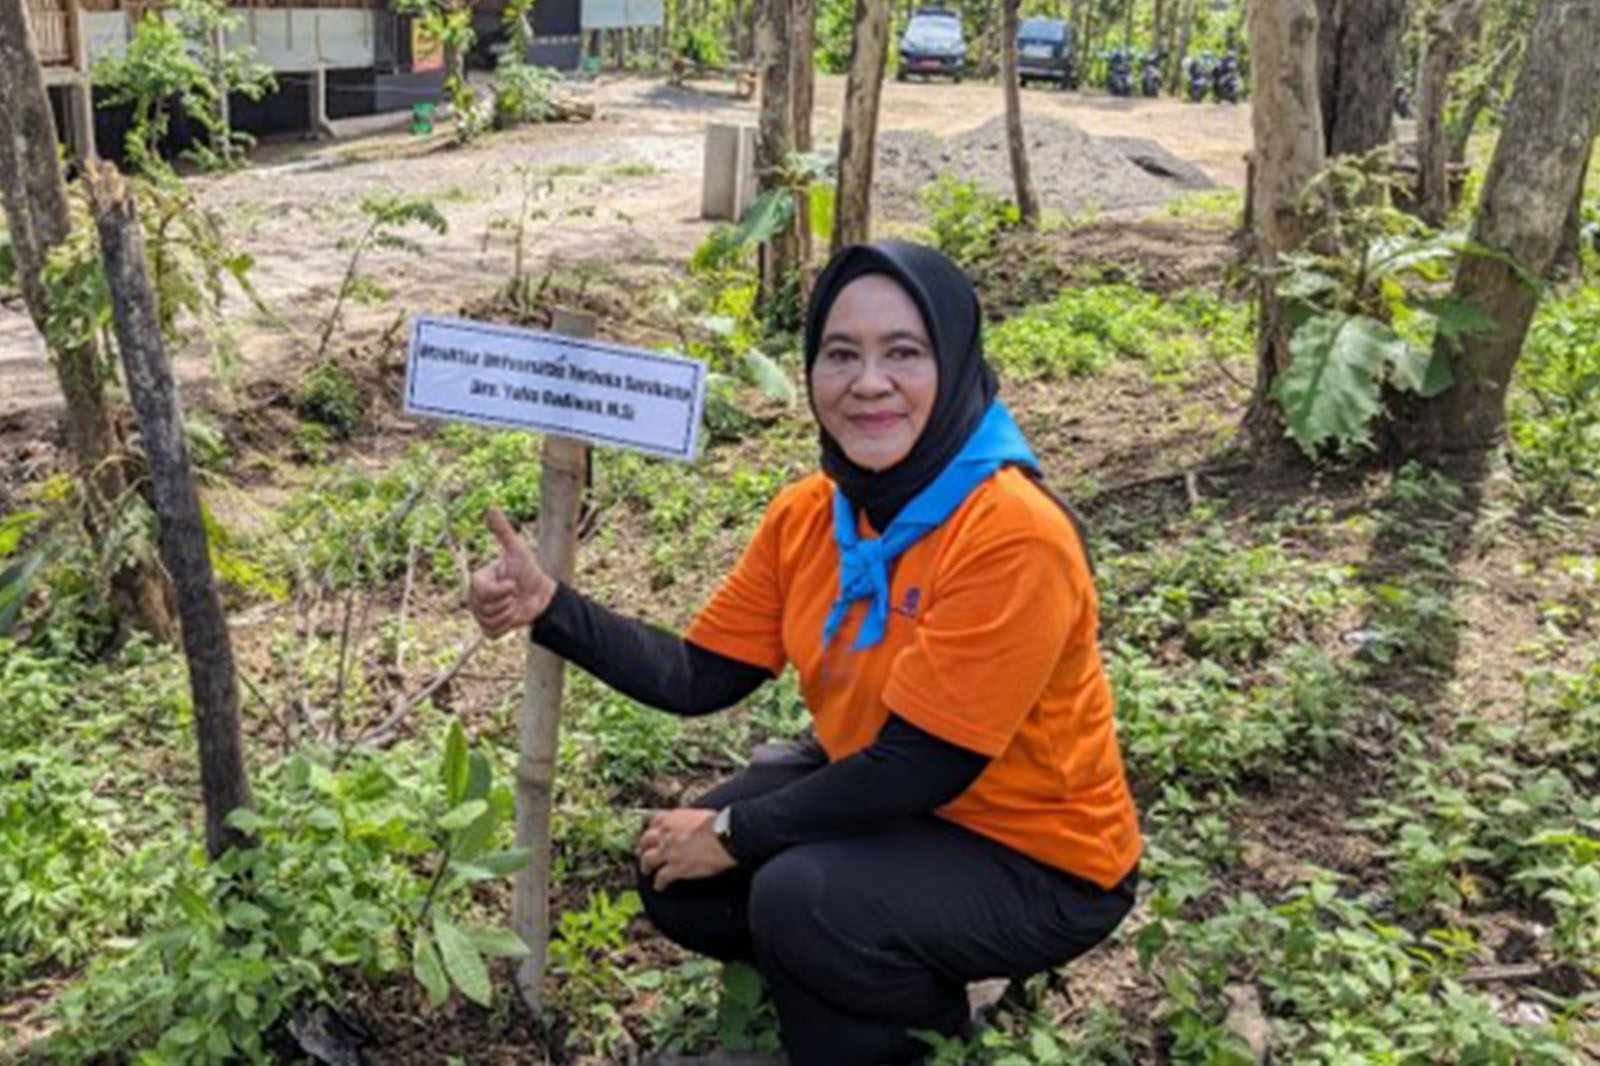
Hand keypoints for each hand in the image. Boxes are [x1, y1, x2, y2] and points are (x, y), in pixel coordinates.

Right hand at [468, 508, 556, 638]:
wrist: (542, 596)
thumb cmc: (529, 572)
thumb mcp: (517, 551)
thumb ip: (503, 532)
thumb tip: (491, 508)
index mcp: (478, 580)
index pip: (482, 592)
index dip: (502, 591)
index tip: (513, 584)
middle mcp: (474, 598)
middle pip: (483, 608)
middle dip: (506, 603)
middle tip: (514, 594)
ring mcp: (480, 614)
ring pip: (488, 621)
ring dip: (508, 615)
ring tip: (514, 604)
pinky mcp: (489, 629)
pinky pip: (491, 633)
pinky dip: (505, 627)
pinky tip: (512, 617)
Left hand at [636, 808, 735, 890]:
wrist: (726, 835)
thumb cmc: (720, 824)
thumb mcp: (700, 814)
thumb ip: (690, 819)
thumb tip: (694, 825)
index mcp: (674, 818)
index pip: (654, 820)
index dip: (651, 828)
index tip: (651, 832)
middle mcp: (667, 833)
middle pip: (646, 840)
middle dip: (642, 847)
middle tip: (643, 852)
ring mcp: (669, 851)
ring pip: (648, 860)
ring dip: (646, 866)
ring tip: (647, 871)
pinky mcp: (676, 868)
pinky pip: (661, 877)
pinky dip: (659, 883)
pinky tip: (660, 887)